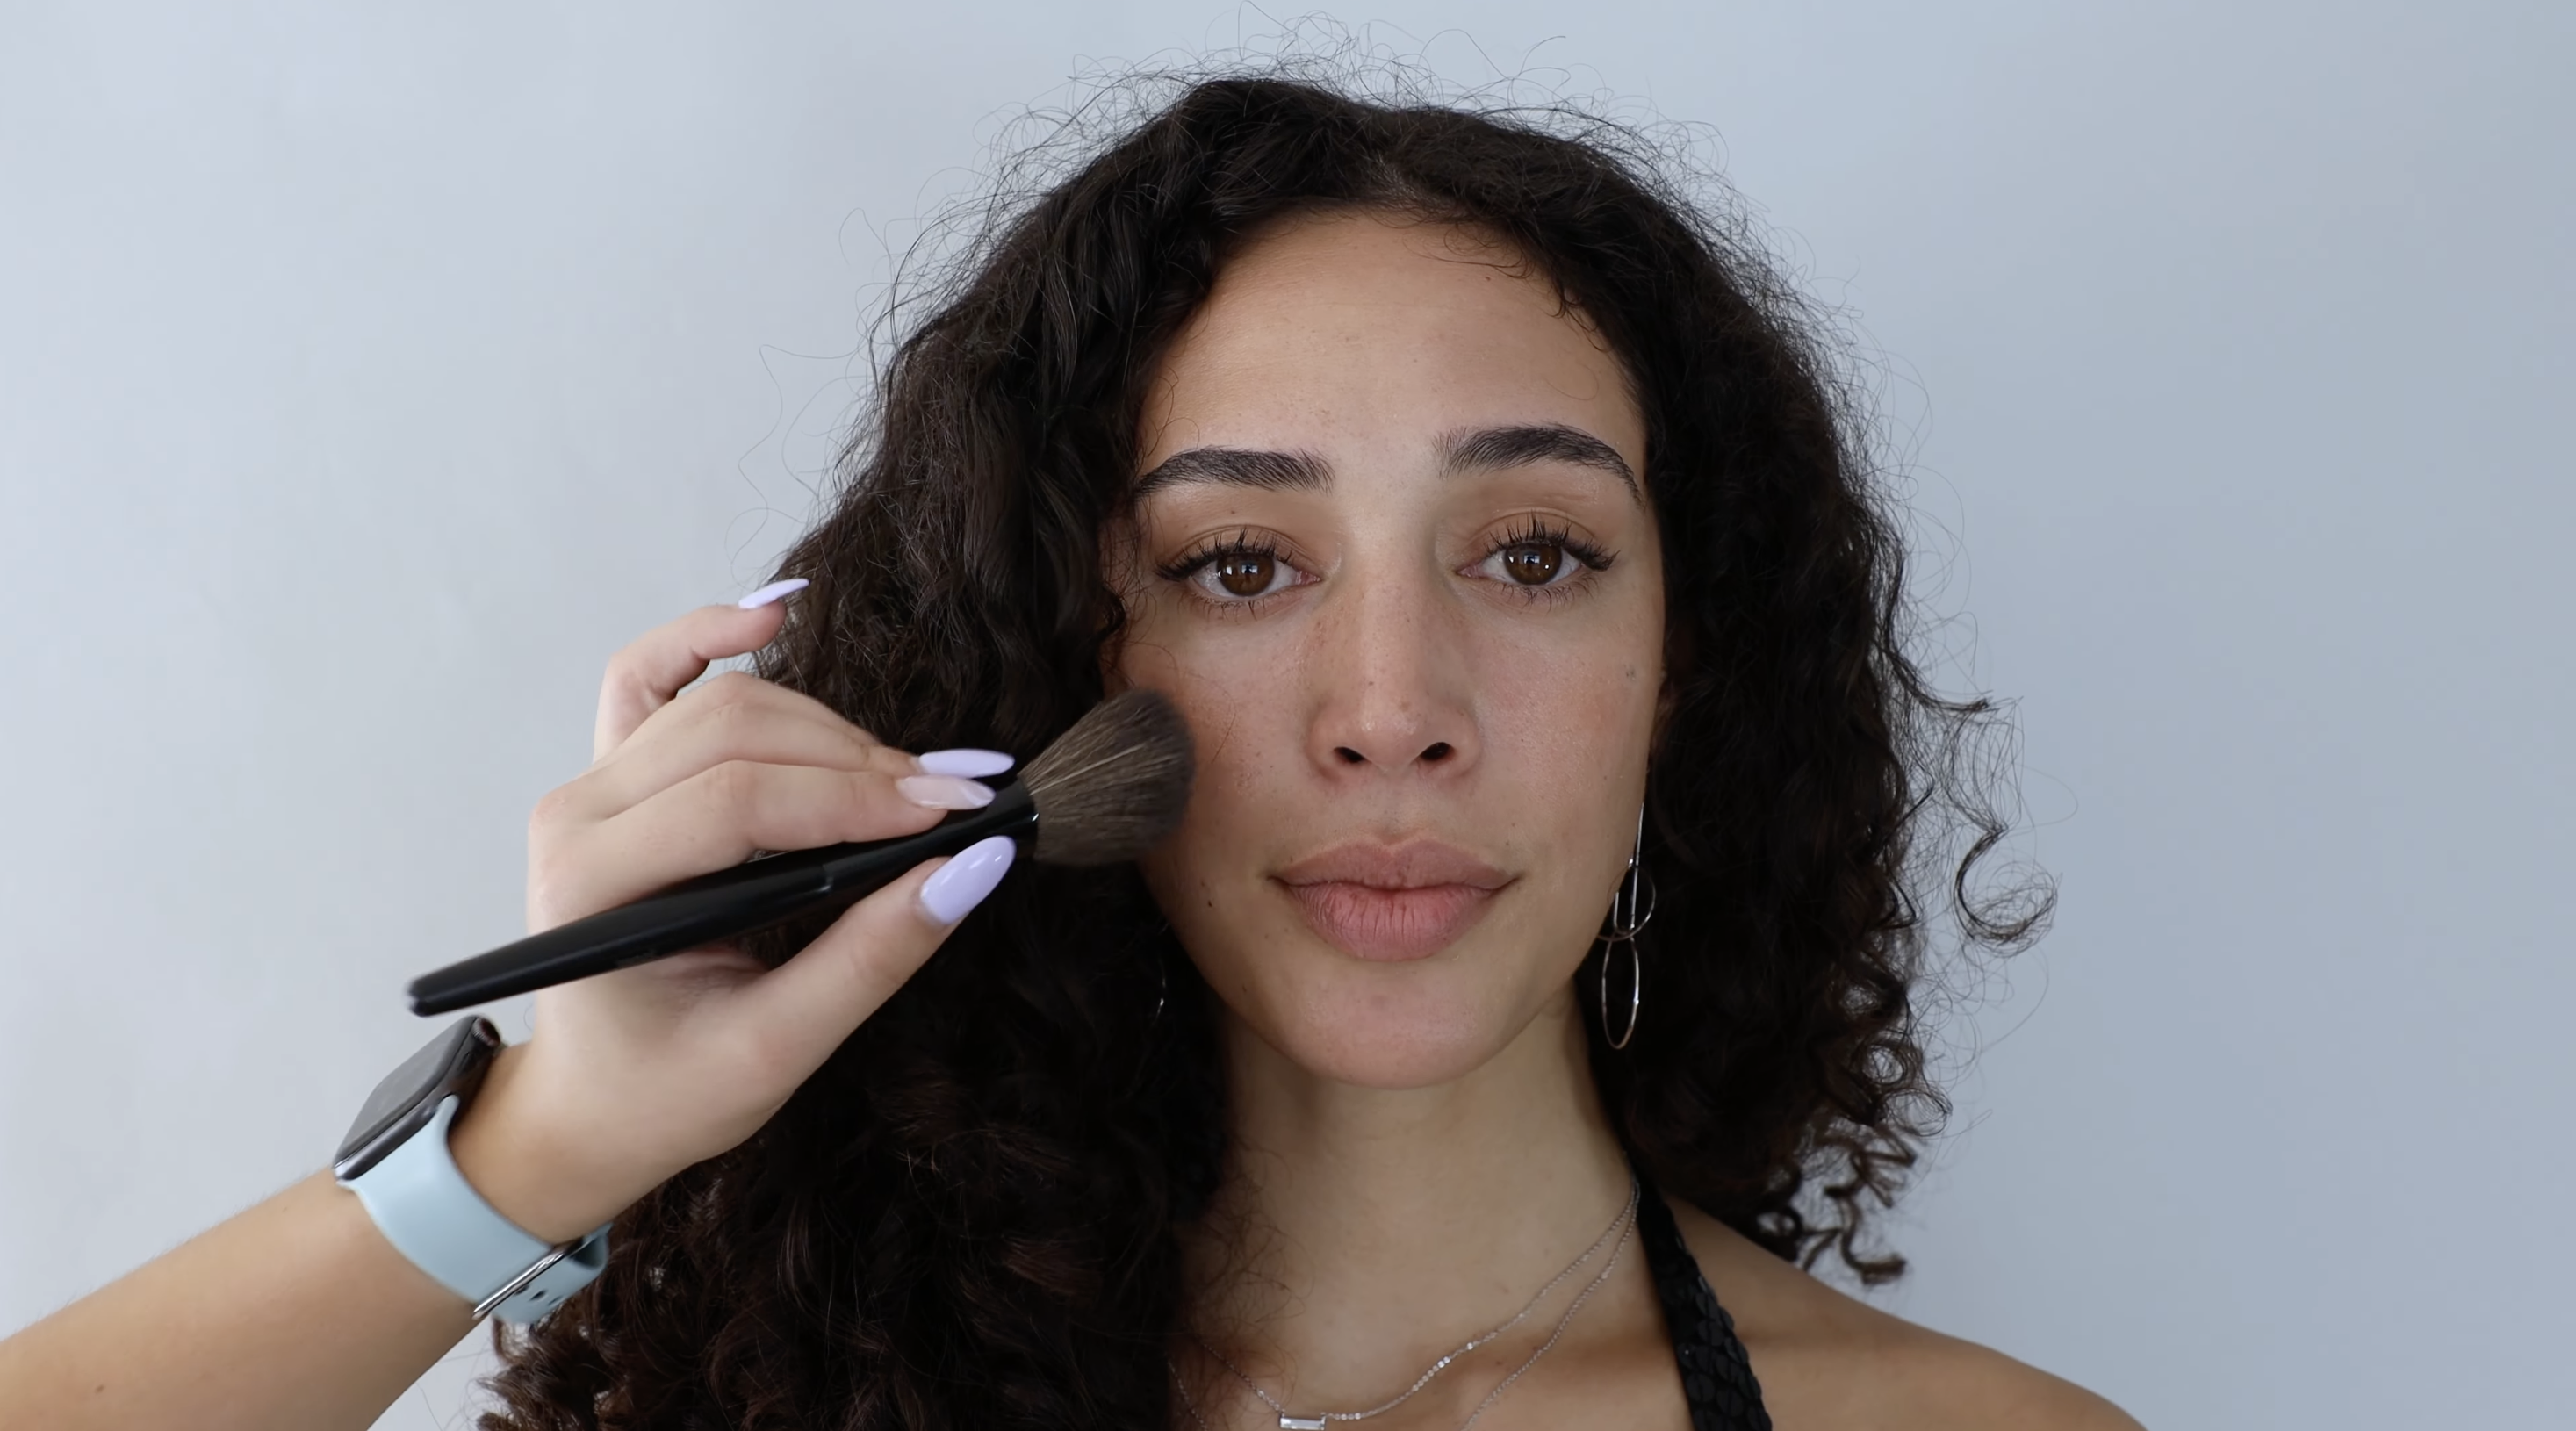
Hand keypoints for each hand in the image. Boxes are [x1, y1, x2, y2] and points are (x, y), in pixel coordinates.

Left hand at [444, 591, 1011, 1241]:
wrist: (590, 1106)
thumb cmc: (666, 1092)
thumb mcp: (775, 1052)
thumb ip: (869, 958)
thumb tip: (971, 869)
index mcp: (593, 887)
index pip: (738, 801)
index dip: (856, 798)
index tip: (955, 812)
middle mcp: (577, 816)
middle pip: (735, 733)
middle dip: (860, 763)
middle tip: (957, 800)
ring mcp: (591, 785)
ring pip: (721, 700)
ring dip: (827, 726)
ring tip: (911, 777)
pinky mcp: (616, 773)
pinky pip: (654, 675)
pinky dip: (710, 635)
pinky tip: (775, 613)